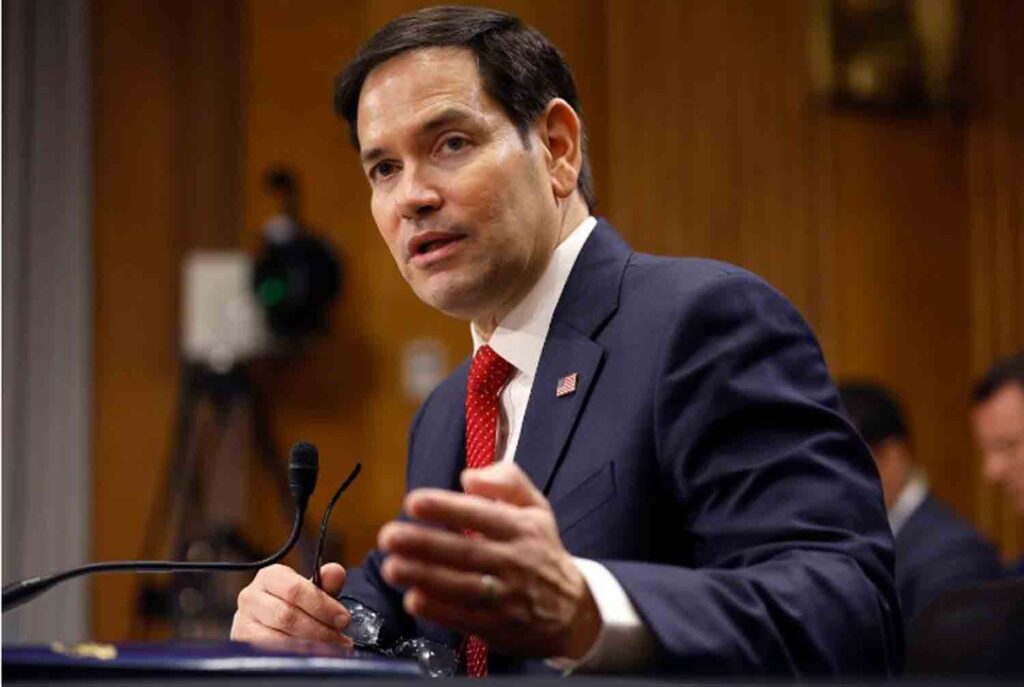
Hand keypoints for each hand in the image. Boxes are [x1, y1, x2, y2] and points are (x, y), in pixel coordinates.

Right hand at [231, 563, 353, 647]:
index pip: (295, 590)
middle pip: (287, 616)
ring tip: (331, 647)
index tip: (343, 619)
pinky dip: (294, 654)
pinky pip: (270, 652)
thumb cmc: (294, 602)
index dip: (322, 606)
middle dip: (319, 629)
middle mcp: (251, 596)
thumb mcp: (311, 590)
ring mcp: (243, 621)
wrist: (270, 620)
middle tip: (340, 637)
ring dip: (310, 645)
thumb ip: (326, 583)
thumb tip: (336, 572)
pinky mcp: (242, 642)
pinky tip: (311, 654)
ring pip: (278, 637)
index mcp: (269, 576)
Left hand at [378, 462, 600, 658]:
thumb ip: (507, 481)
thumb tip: (468, 477)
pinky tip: (414, 599)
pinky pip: (464, 618)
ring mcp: (506, 597)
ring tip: (391, 567)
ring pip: (461, 586)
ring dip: (423, 577)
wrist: (573, 612)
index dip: (446, 508)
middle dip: (424, 544)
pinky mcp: (498, 627)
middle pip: (465, 551)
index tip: (413, 502)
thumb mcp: (537, 508)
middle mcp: (515, 561)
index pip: (481, 514)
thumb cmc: (543, 552)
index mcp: (522, 528)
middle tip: (389, 536)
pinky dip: (438, 610)